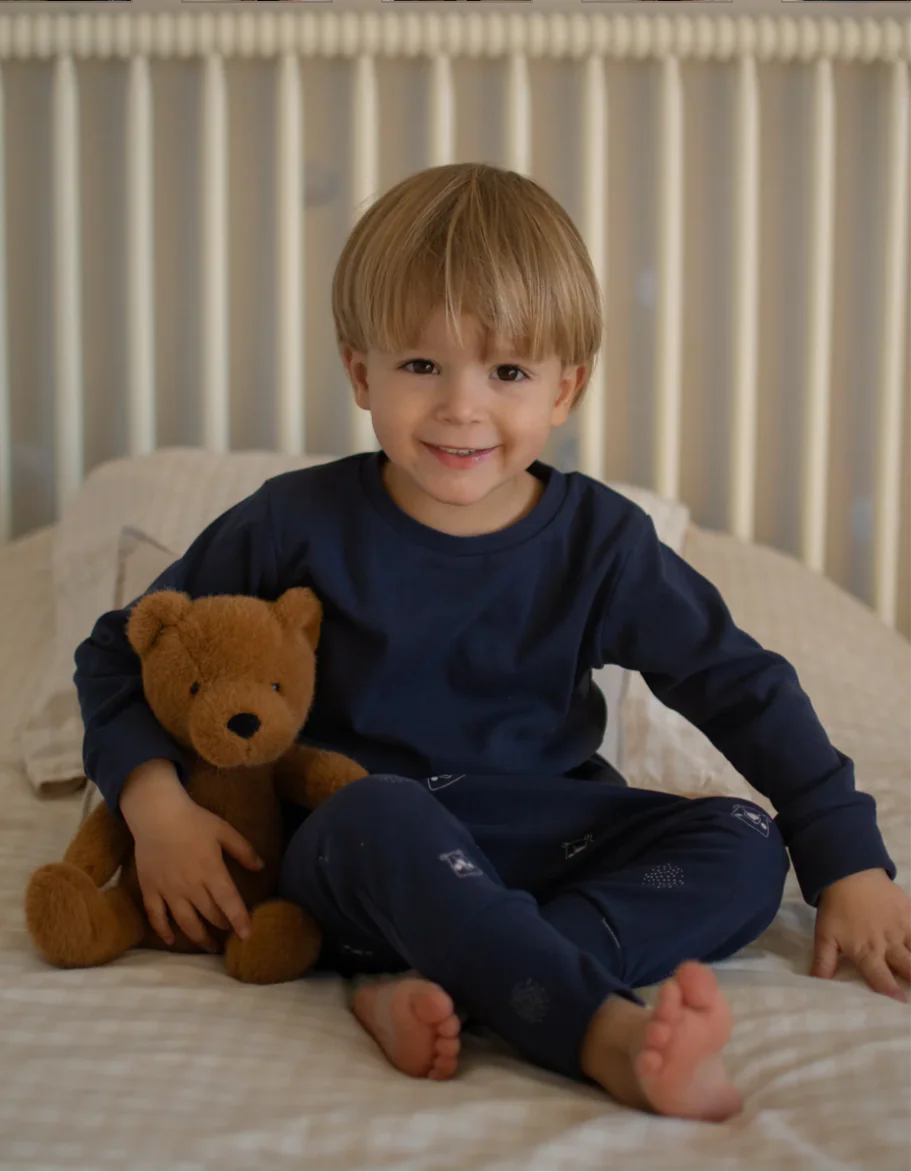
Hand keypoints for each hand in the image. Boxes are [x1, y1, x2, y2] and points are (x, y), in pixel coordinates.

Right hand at [122, 765, 263, 949]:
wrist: (156, 814)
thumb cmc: (194, 821)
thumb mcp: (224, 830)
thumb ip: (243, 850)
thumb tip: (261, 867)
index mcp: (211, 870)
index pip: (229, 902)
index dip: (240, 920)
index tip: (248, 936)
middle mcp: (190, 885)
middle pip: (210, 915)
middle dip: (223, 928)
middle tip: (231, 935)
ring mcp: (168, 890)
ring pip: (186, 922)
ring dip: (199, 937)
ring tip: (210, 947)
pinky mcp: (151, 890)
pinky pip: (156, 916)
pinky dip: (163, 931)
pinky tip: (172, 940)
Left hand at [812, 868, 910, 1002]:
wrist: (848, 873)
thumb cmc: (836, 908)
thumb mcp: (825, 935)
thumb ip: (824, 962)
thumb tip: (817, 984)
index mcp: (867, 952)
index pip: (882, 979)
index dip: (892, 994)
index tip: (902, 1005)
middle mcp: (888, 944)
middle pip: (908, 969)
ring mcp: (902, 928)